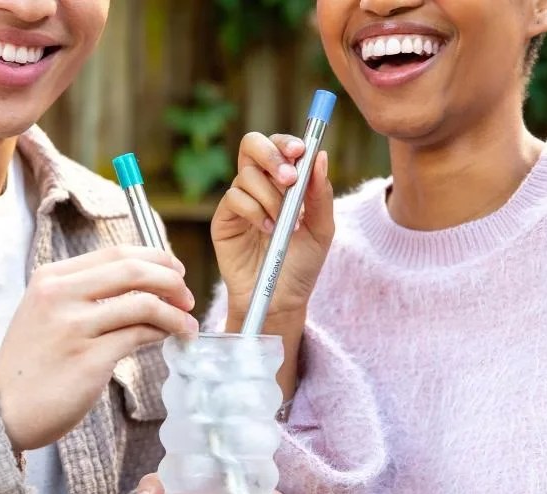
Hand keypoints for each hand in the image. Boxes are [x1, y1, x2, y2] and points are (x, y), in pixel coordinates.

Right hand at [0, 246, 197, 451]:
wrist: (2, 409)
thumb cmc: (32, 365)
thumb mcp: (46, 314)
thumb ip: (83, 294)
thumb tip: (141, 285)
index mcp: (51, 279)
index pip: (116, 253)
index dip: (155, 258)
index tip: (176, 271)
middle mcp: (60, 296)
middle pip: (133, 270)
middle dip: (171, 280)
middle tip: (188, 296)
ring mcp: (74, 327)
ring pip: (143, 303)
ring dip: (176, 313)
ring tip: (188, 325)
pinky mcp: (89, 359)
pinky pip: (139, 336)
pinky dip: (163, 333)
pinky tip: (171, 339)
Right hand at [212, 132, 334, 324]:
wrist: (280, 299)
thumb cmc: (301, 265)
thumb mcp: (322, 229)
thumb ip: (320, 194)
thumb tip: (319, 155)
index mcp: (282, 182)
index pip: (278, 146)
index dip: (286, 142)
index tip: (300, 151)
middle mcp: (258, 186)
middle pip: (251, 145)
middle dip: (271, 155)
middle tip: (289, 178)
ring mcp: (239, 202)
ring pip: (246, 175)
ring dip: (270, 197)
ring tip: (283, 224)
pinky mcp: (224, 220)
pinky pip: (234, 198)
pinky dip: (255, 211)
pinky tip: (268, 231)